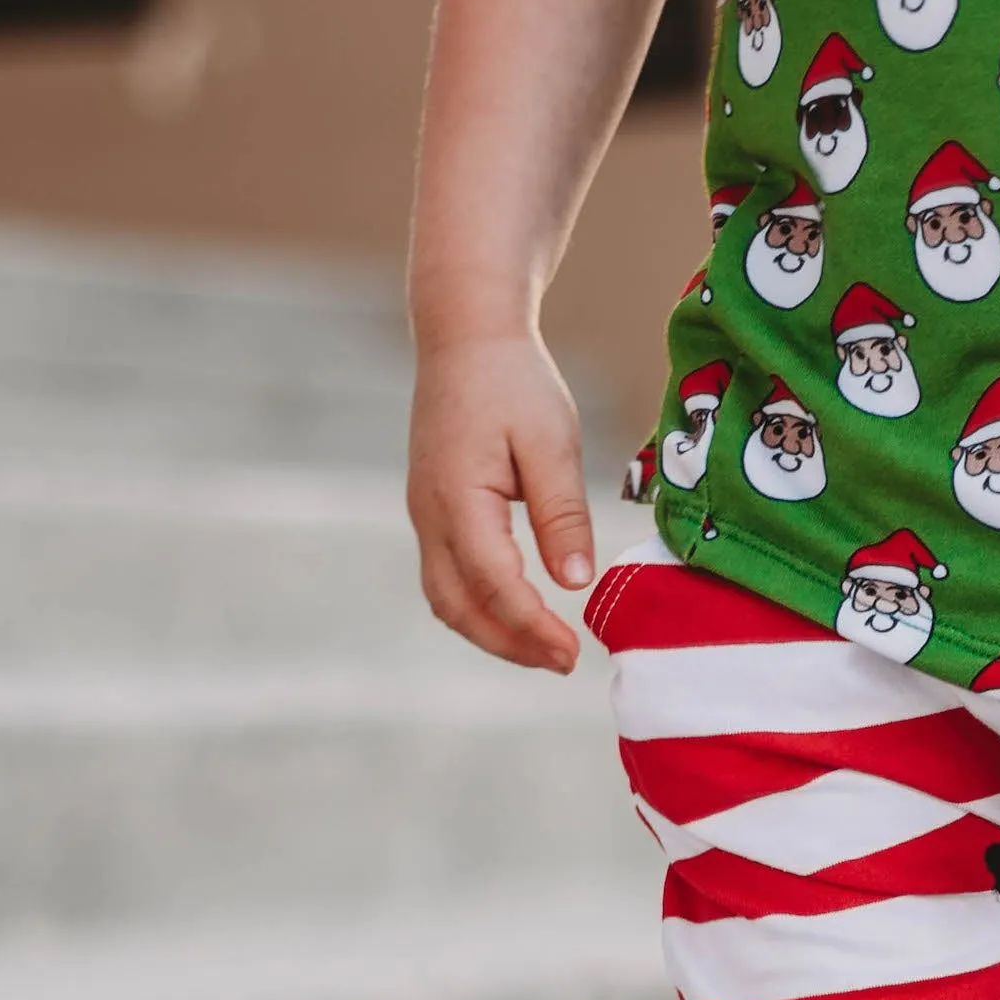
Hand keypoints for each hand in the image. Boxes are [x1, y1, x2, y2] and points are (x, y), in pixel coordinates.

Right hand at [409, 329, 597, 671]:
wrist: (465, 336)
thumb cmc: (514, 381)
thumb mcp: (552, 441)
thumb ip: (561, 514)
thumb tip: (575, 582)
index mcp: (457, 499)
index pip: (494, 584)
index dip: (533, 626)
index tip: (574, 652)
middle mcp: (429, 516)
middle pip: (459, 608)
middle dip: (510, 645)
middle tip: (565, 662)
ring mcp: (424, 516)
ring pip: (447, 600)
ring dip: (493, 634)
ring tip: (545, 649)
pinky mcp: (432, 512)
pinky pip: (447, 578)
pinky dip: (480, 609)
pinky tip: (519, 614)